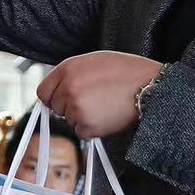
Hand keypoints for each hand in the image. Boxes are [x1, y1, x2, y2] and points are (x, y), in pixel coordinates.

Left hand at [38, 52, 164, 140]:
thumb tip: (57, 89)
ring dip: (82, 118)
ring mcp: (76, 108)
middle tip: (93, 101)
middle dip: (70, 107)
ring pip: (69, 121)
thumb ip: (71, 74)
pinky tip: (107, 116)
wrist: (151, 87)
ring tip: (104, 106)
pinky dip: (92, 129)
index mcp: (67, 69)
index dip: (54, 97)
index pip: (43, 92)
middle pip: (55, 108)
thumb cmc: (128, 73)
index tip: (63, 99)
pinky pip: (81, 132)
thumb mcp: (94, 61)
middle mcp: (67, 88)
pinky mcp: (87, 125)